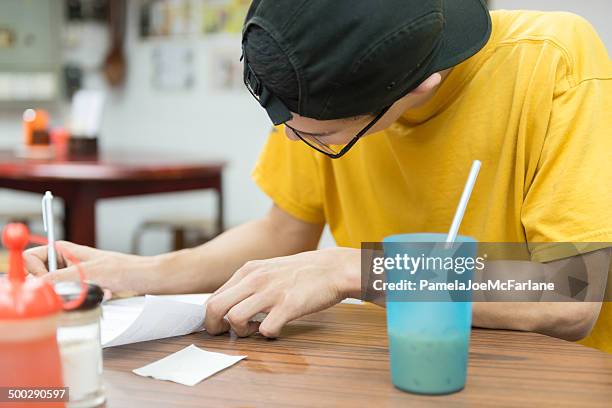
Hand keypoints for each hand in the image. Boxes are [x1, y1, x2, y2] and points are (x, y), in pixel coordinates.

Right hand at [24, 241, 146, 297]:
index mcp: (62, 250)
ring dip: (73, 297)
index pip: (29, 259)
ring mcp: (71, 278)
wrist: (144, 279)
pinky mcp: (80, 291)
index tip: (46, 284)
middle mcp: (63, 264)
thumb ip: (59, 277)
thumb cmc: (123, 269)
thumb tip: (35, 285)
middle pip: (39, 280)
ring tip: (95, 290)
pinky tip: (101, 295)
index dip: (34, 273)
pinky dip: (82, 302)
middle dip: (56, 288)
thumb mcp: (88, 272)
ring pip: (54, 293)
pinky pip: (69, 301)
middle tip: (75, 289)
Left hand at [204, 247, 360, 337]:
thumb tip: (228, 303)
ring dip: (241, 332)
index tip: (219, 326)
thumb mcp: (268, 269)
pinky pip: (266, 330)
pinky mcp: (288, 306)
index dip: (210, 317)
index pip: (213, 297)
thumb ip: (248, 282)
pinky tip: (276, 329)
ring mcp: (271, 292)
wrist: (332, 268)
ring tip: (254, 330)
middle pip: (215, 307)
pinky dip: (268, 335)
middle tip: (225, 334)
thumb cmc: (301, 272)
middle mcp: (255, 279)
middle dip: (214, 327)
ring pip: (235, 318)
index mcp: (248, 270)